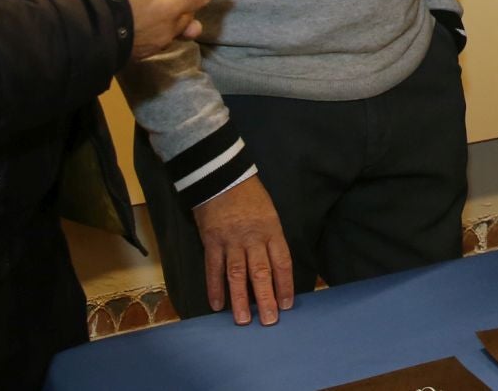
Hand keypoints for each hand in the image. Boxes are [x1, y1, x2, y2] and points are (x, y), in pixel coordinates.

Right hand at [109, 0, 231, 59]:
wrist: (82, 36)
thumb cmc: (107, 2)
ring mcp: (158, 42)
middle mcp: (169, 28)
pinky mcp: (145, 50)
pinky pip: (166, 32)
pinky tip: (161, 9)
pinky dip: (170, 17)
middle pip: (192, 7)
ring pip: (180, 22)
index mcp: (170, 8)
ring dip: (184, 4)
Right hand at [195, 175, 294, 325]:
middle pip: (261, 273)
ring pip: (237, 274)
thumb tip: (273, 269)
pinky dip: (214, 287)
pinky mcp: (211, 241)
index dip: (284, 285)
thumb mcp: (270, 213)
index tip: (286, 305)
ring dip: (240, 299)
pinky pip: (213, 268)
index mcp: (272, 230)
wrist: (222, 177)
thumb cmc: (250, 196)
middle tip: (269, 321)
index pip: (282, 262)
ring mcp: (231, 241)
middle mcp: (253, 238)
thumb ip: (271, 240)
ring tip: (243, 320)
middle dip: (266, 299)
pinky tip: (217, 304)